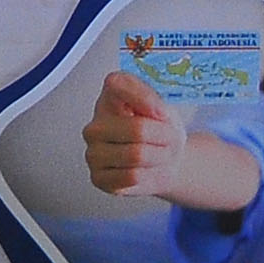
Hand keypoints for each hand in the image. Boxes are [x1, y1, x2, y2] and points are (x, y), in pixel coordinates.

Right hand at [83, 70, 186, 198]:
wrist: (164, 162)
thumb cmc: (160, 132)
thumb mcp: (165, 108)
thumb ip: (156, 101)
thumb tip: (155, 110)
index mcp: (109, 99)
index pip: (117, 84)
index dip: (145, 98)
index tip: (162, 111)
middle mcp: (95, 125)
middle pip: (138, 128)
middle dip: (164, 137)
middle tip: (170, 138)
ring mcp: (93, 153)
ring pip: (137, 155)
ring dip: (160, 157)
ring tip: (162, 154)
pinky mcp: (98, 178)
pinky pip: (132, 176)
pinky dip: (150, 174)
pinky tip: (148, 169)